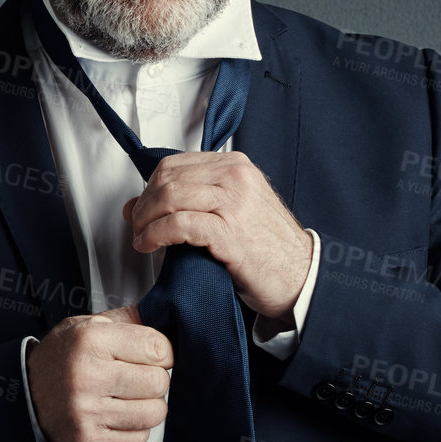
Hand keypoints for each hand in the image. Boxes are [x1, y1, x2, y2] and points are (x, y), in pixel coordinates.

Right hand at [25, 304, 172, 441]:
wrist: (24, 395)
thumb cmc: (61, 359)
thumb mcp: (87, 325)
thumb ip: (128, 321)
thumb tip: (166, 315)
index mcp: (89, 339)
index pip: (158, 348)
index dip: (162, 353)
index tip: (151, 356)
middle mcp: (86, 376)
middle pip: (159, 382)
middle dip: (153, 380)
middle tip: (134, 379)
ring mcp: (87, 412)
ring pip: (154, 413)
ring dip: (146, 407)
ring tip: (125, 398)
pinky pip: (139, 439)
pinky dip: (133, 430)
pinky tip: (114, 417)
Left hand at [122, 151, 311, 321]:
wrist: (302, 277)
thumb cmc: (269, 249)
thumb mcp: (234, 211)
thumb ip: (194, 200)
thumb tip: (138, 204)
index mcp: (236, 166)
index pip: (174, 164)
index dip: (149, 187)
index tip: (141, 208)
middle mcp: (235, 177)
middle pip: (167, 178)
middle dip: (144, 204)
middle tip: (138, 226)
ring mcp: (233, 203)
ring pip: (169, 196)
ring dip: (145, 220)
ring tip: (141, 238)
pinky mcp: (229, 232)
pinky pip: (178, 224)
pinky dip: (155, 234)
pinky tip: (150, 245)